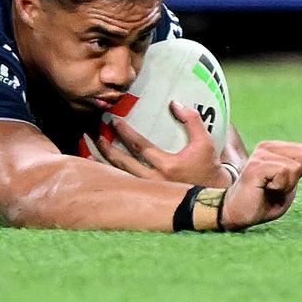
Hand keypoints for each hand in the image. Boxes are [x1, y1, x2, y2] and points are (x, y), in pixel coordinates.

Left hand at [95, 101, 230, 186]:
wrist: (210, 198)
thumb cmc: (208, 166)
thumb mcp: (206, 142)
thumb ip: (192, 120)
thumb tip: (174, 103)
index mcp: (168, 166)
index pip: (140, 147)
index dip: (125, 133)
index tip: (114, 121)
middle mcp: (155, 180)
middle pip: (124, 163)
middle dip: (108, 148)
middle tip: (96, 134)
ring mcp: (150, 190)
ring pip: (120, 176)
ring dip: (104, 163)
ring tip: (91, 150)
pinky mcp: (147, 196)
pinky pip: (123, 186)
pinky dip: (109, 178)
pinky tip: (98, 169)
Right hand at [219, 134, 301, 230]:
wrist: (240, 214)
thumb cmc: (265, 200)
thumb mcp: (291, 180)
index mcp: (274, 148)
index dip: (300, 173)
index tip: (281, 183)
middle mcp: (266, 147)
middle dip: (296, 178)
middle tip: (276, 188)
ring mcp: (259, 156)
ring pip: (294, 166)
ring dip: (287, 185)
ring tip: (269, 189)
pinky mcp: (255, 167)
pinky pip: (283, 172)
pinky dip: (280, 186)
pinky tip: (265, 189)